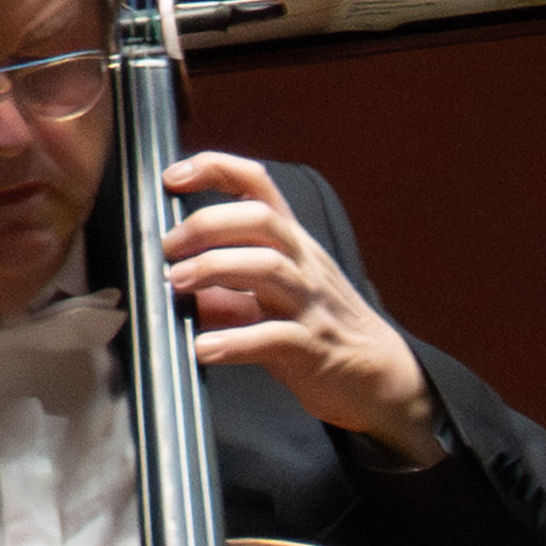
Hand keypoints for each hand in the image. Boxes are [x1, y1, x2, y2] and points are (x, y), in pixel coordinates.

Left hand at [160, 153, 432, 456]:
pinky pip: (275, 337)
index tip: (171, 177)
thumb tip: (165, 276)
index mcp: (289, 243)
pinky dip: (234, 342)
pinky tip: (203, 347)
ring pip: (269, 268)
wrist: (380, 377)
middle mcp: (302, 264)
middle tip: (167, 247)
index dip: (215, 169)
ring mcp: (310, 305)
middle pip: (261, 220)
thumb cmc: (318, 326)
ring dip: (215, 268)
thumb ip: (222, 281)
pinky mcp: (314, 348)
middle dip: (207, 224)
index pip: (258, 185)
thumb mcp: (268, 293)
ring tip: (175, 283)